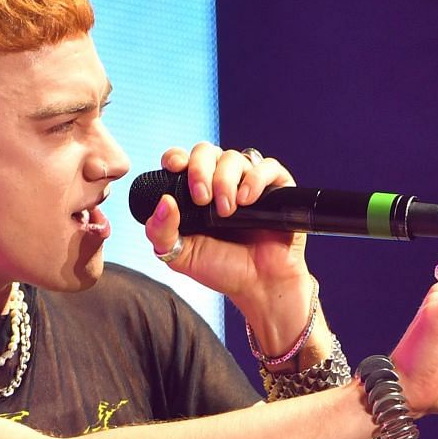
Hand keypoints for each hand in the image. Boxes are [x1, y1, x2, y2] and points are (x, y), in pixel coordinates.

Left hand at [143, 143, 310, 324]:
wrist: (258, 287)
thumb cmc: (221, 269)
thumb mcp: (180, 255)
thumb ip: (160, 232)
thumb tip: (164, 201)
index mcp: (195, 192)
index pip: (182, 159)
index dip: (176, 157)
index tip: (175, 168)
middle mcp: (221, 182)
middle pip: (206, 151)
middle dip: (200, 169)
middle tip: (201, 198)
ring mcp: (249, 183)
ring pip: (234, 157)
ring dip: (225, 180)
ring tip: (227, 211)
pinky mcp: (277, 189)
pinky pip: (268, 167)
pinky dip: (255, 178)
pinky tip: (247, 200)